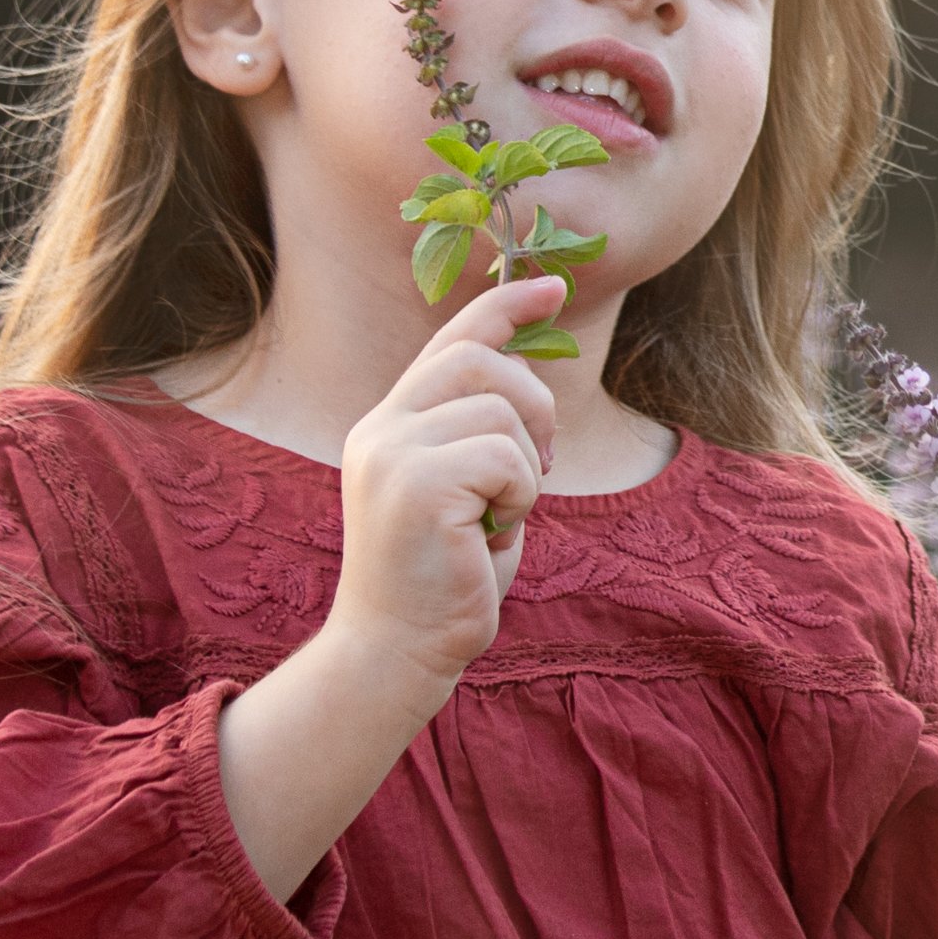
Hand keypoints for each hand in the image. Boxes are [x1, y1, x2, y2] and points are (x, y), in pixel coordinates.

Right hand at [321, 274, 566, 688]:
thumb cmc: (445, 581)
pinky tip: (493, 533)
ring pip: (501, 410)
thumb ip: (483, 435)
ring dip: (527, 467)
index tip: (555, 285)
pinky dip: (520, 495)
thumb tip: (530, 374)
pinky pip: (505, 457)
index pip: (451, 341)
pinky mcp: (416, 484)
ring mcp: (392, 453)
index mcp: (390, 425)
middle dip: (535, 404)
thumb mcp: (468, 492)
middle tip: (541, 466)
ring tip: (500, 516)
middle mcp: (382, 428)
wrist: (397, 653)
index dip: (505, 307)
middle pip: (482, 359)